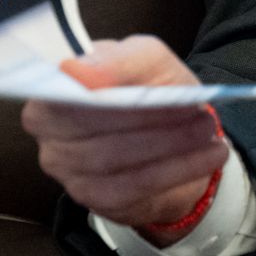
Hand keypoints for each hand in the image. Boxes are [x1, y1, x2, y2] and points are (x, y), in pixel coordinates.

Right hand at [21, 35, 228, 245]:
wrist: (170, 127)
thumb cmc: (149, 86)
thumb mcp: (148, 59)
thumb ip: (121, 60)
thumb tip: (78, 70)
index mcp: (54, 81)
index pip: (67, 87)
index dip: (104, 88)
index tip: (144, 87)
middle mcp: (47, 127)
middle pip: (94, 125)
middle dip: (151, 119)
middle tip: (199, 111)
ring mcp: (63, 165)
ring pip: (114, 158)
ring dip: (170, 145)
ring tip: (207, 130)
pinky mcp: (90, 196)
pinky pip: (131, 187)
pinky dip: (176, 171)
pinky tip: (207, 156)